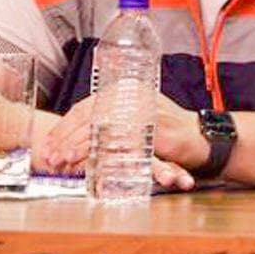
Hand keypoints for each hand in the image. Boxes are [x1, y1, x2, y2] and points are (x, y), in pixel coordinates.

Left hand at [38, 93, 199, 190]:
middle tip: (51, 156)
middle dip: (67, 139)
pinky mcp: (152, 126)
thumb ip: (112, 121)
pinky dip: (103, 153)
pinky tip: (91, 163)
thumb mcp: (136, 120)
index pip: (85, 106)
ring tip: (64, 161)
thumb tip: (78, 135)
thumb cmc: (170, 132)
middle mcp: (132, 94)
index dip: (64, 127)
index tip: (50, 144)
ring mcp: (143, 108)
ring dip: (80, 147)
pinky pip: (121, 141)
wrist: (204, 138)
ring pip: (101, 128)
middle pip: (89, 116)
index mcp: (125, 89)